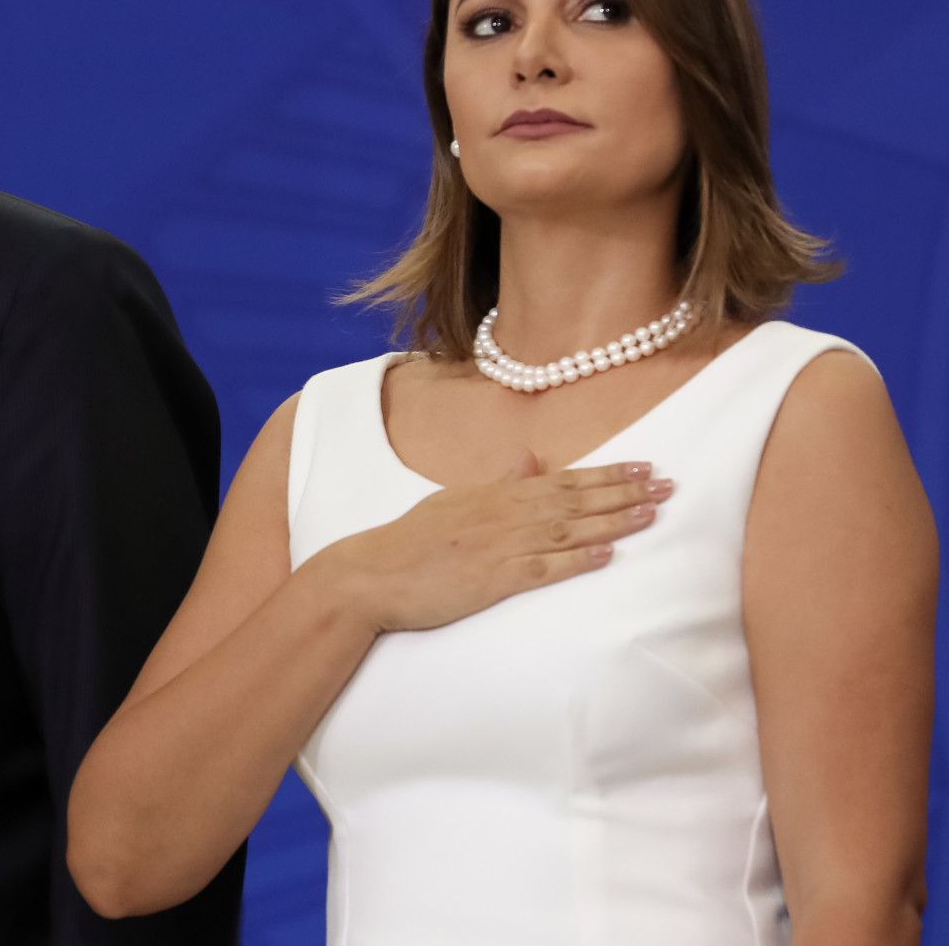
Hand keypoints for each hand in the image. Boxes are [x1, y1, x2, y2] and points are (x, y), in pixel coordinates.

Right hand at [319, 452, 668, 634]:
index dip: (606, 474)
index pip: (560, 479)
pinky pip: (542, 568)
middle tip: (669, 484)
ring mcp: (497, 546)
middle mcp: (501, 515)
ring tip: (652, 512)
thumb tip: (529, 460)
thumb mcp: (452, 502)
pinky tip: (608, 555)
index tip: (644, 466)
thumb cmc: (409, 542)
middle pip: (573, 500)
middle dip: (624, 491)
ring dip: (612, 520)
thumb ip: (496, 484)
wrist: (371, 575)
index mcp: (493, 495)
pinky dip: (577, 561)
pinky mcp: (491, 580)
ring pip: (566, 529)